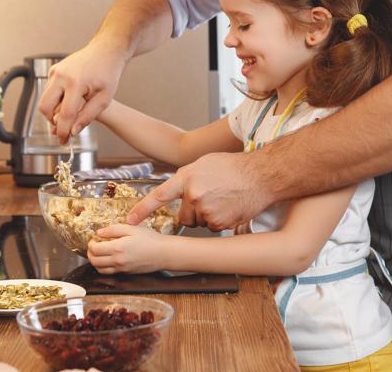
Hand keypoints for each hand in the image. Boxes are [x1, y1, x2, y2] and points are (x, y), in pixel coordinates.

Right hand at [37, 42, 127, 140]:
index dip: (63, 131)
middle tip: (64, 127)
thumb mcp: (104, 98)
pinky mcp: (53, 70)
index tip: (64, 141)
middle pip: (45, 107)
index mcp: (76, 82)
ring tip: (71, 113)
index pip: (64, 114)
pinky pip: (49, 91)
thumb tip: (73, 131)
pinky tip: (70, 99)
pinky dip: (56, 99)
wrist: (106, 51)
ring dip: (54, 110)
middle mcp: (61, 76)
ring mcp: (55, 71)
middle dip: (52, 121)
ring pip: (45, 100)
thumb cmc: (108, 73)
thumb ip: (88, 116)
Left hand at [87, 224, 167, 273]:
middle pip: (94, 261)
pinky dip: (104, 268)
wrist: (164, 253)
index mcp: (117, 248)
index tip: (93, 239)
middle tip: (93, 246)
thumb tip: (99, 232)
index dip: (90, 244)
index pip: (95, 249)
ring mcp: (122, 269)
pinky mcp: (126, 273)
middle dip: (90, 253)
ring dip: (95, 262)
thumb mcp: (132, 228)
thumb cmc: (150, 240)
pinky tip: (107, 260)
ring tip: (98, 253)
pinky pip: (109, 273)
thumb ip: (113, 229)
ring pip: (100, 270)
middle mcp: (118, 261)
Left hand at [126, 152, 272, 230]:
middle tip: (210, 199)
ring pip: (199, 223)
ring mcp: (206, 209)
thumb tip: (179, 189)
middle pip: (183, 216)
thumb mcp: (205, 163)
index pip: (159, 195)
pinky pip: (213, 228)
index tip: (129, 220)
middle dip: (193, 212)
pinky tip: (230, 207)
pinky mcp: (219, 222)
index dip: (142, 209)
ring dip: (208, 216)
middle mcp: (193, 194)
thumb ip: (188, 177)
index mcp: (187, 177)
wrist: (261, 174)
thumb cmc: (235, 166)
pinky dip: (221, 222)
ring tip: (224, 199)